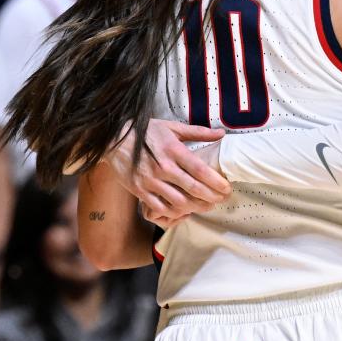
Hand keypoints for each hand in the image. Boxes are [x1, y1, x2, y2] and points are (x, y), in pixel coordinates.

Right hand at [106, 119, 230, 221]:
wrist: (114, 139)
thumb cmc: (146, 132)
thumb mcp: (172, 127)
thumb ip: (198, 132)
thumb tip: (221, 134)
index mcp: (173, 150)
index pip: (200, 170)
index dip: (216, 182)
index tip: (227, 188)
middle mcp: (163, 167)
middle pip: (193, 188)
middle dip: (211, 197)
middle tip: (222, 200)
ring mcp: (150, 181)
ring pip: (178, 201)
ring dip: (195, 207)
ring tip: (207, 206)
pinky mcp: (139, 190)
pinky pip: (160, 207)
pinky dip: (174, 212)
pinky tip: (184, 211)